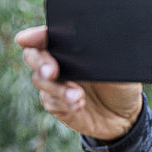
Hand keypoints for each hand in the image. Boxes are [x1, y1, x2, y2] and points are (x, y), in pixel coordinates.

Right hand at [15, 26, 142, 139]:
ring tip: (78, 96)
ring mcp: (56, 84)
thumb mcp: (122, 69)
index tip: (25, 39)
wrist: (126, 116)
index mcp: (73, 48)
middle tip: (52, 71)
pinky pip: (50, 101)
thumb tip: (99, 46)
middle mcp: (60, 63)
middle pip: (34, 56)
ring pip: (41, 81)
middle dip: (40, 62)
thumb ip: (106, 57)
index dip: (34, 36)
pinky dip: (63, 103)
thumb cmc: (123, 85)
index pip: (48, 36)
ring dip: (58, 88)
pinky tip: (78, 105)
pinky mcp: (57, 104)